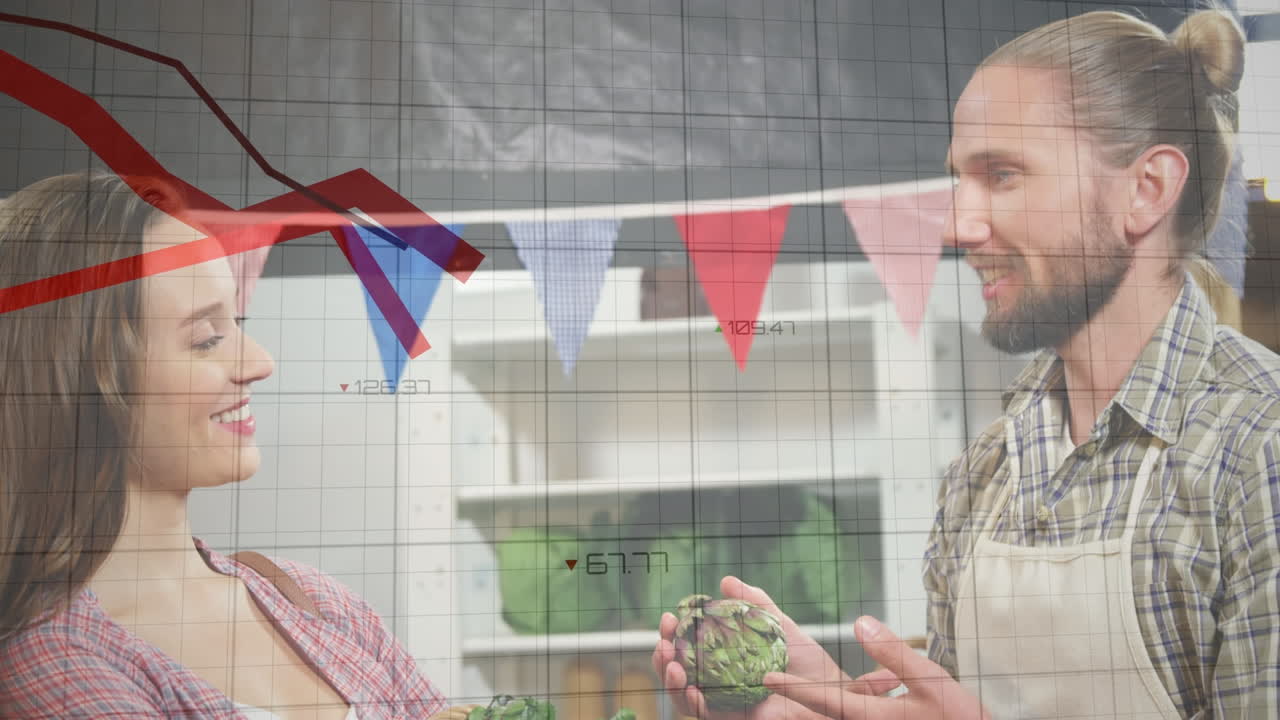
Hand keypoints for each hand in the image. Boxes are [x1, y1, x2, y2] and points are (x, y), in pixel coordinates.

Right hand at [650, 576, 864, 719]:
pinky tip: (690, 688)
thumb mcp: (779, 627)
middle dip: (663, 656)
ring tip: (671, 662)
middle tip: (663, 638)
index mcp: (725, 661)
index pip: (689, 648)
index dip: (673, 633)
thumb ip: (755, 605)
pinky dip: (692, 704)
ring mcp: (725, 703)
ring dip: (670, 681)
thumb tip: (726, 581)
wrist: (833, 694)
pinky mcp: (735, 719)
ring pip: (685, 697)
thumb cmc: (809, 665)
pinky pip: (706, 716)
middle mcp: (720, 683)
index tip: (669, 616)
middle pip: (679, 673)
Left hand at [764, 616, 989, 719]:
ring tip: (794, 697)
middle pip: (824, 715)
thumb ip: (892, 652)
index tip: (766, 678)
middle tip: (767, 687)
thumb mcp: (931, 680)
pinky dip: (844, 707)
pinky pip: (857, 717)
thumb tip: (859, 622)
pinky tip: (859, 694)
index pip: (824, 701)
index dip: (793, 689)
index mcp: (872, 718)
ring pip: (841, 717)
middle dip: (797, 703)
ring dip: (819, 708)